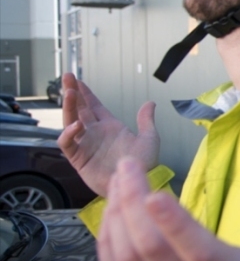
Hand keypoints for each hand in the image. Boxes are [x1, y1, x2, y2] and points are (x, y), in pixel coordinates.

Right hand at [58, 73, 159, 196]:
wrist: (138, 182)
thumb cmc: (145, 164)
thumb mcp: (149, 138)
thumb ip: (146, 120)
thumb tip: (150, 102)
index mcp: (110, 127)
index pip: (93, 106)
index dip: (85, 93)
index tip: (77, 80)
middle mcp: (95, 133)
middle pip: (79, 109)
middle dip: (72, 93)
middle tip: (67, 77)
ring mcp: (86, 145)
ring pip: (70, 122)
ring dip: (69, 107)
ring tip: (69, 93)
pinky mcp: (79, 159)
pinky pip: (68, 144)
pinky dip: (69, 134)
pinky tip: (77, 126)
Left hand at [98, 158, 239, 260]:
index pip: (199, 253)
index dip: (174, 224)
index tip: (154, 193)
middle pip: (153, 251)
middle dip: (133, 203)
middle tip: (128, 166)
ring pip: (128, 260)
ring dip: (117, 216)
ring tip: (120, 182)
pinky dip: (108, 241)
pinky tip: (113, 212)